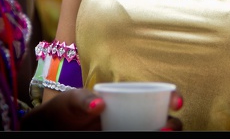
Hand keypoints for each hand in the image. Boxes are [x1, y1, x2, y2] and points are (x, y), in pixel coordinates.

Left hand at [21, 88, 183, 130]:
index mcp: (129, 98)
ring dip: (163, 134)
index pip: (159, 95)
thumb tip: (100, 104)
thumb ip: (84, 99)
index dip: (172, 97)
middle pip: (165, 120)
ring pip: (153, 134)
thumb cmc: (65, 109)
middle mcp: (135, 117)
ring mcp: (129, 133)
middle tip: (167, 129)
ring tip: (160, 135)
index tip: (176, 102)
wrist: (52, 130)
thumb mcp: (72, 100)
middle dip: (173, 124)